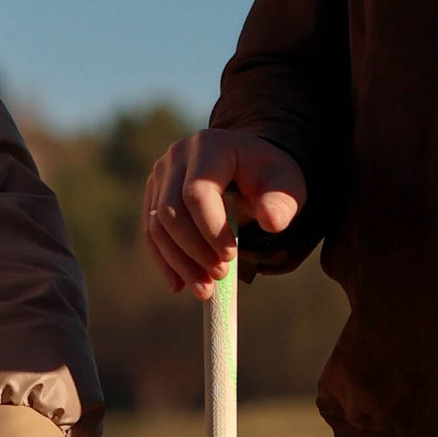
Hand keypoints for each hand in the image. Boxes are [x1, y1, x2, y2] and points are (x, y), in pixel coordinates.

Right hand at [142, 126, 308, 300]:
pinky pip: (152, 232)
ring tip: (205, 290)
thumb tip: (271, 222)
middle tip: (220, 275)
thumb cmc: (269, 177)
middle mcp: (177, 156)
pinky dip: (165, 261)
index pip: (197, 192)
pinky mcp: (155, 195)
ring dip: (179, 262)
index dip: (210, 228)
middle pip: (171, 210)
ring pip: (157, 225)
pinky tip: (180, 285)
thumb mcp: (286, 185)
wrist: (250, 166)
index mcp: (210, 146)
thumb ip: (282, 203)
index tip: (231, 256)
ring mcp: (161, 174)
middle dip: (194, 249)